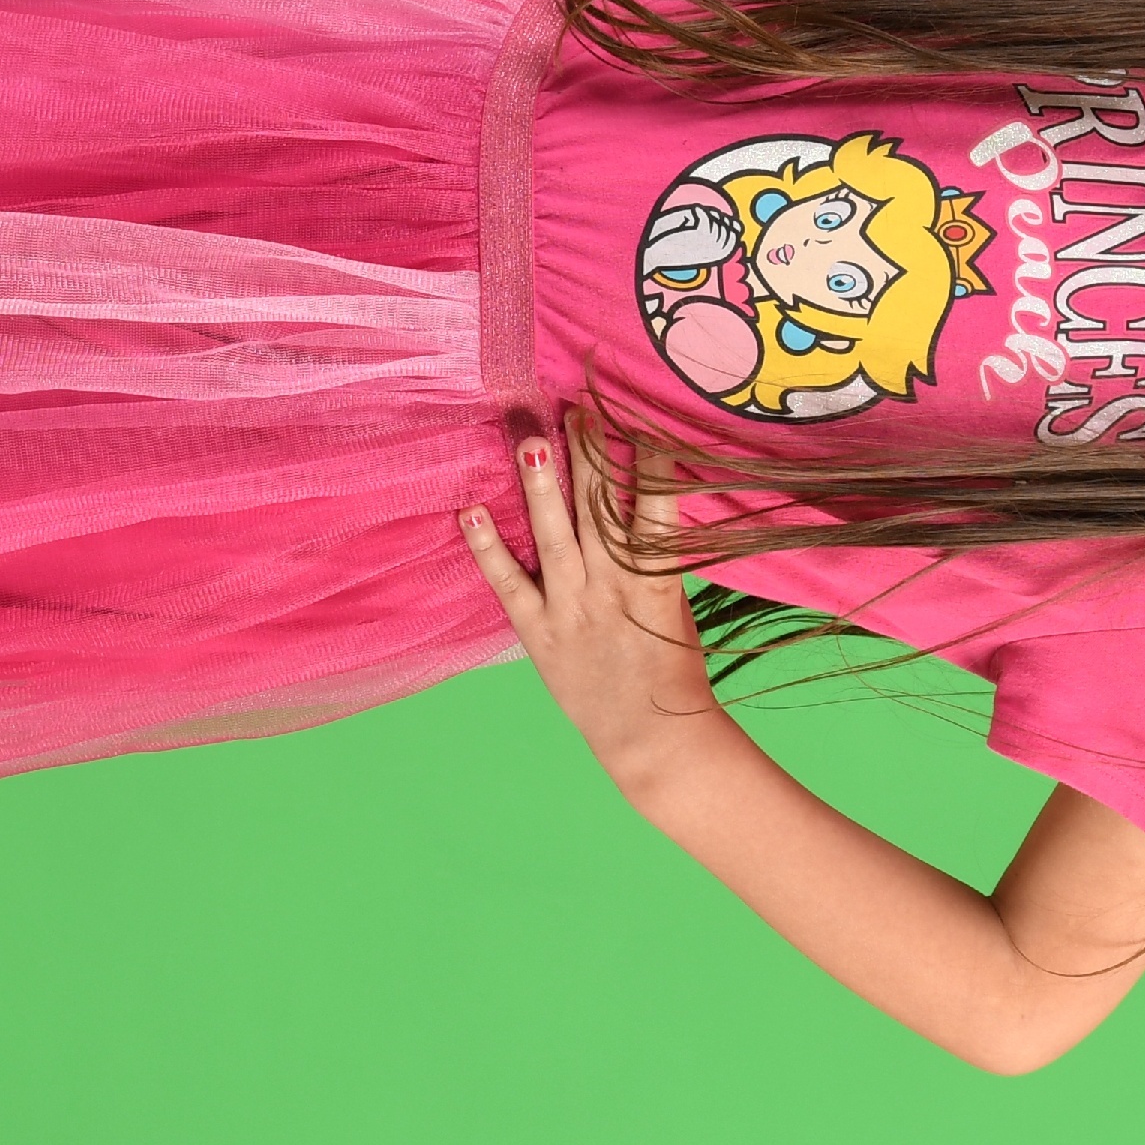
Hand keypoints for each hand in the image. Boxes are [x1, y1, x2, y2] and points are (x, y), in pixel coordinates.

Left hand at [461, 417, 723, 792]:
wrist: (651, 736)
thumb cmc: (672, 667)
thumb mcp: (674, 602)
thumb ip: (655, 556)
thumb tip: (646, 502)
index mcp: (654, 579)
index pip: (653, 507)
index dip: (648, 461)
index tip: (638, 419)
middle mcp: (611, 587)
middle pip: (598, 509)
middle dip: (588, 455)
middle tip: (576, 409)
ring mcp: (572, 608)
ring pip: (554, 536)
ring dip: (540, 488)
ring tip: (528, 441)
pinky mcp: (539, 632)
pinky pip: (509, 583)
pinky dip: (487, 548)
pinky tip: (470, 511)